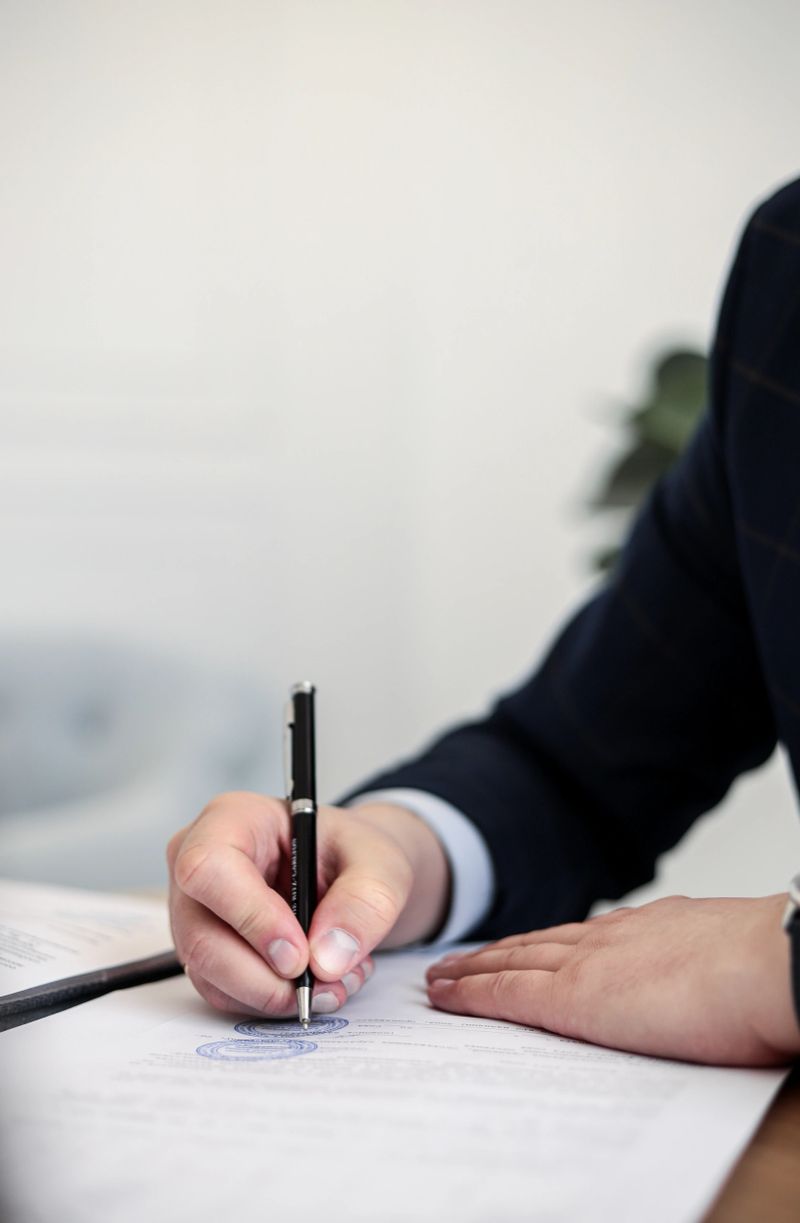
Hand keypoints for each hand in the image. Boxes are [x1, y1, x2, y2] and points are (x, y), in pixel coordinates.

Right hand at [168, 792, 448, 1016]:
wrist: (354, 874)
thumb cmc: (354, 852)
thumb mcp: (381, 862)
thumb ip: (364, 901)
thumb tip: (327, 957)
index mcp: (231, 819)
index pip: (208, 867)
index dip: (250, 918)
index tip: (299, 956)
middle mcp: (199, 865)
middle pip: (201, 935)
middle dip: (265, 977)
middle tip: (324, 985)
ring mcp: (197, 913)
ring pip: (210, 974)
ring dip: (276, 995)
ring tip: (336, 982)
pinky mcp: (207, 952)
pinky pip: (224, 993)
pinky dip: (272, 1002)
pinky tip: (317, 984)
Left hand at [426, 895, 799, 1065]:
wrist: (766, 964)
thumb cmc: (762, 970)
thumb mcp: (723, 954)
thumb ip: (695, 961)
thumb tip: (704, 976)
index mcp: (647, 928)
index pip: (579, 937)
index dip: (541, 944)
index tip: (517, 951)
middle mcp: (608, 938)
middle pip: (535, 944)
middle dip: (493, 954)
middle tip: (455, 962)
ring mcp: (586, 963)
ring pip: (510, 962)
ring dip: (471, 969)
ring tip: (440, 977)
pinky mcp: (571, 999)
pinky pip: (505, 993)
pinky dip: (470, 993)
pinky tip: (444, 996)